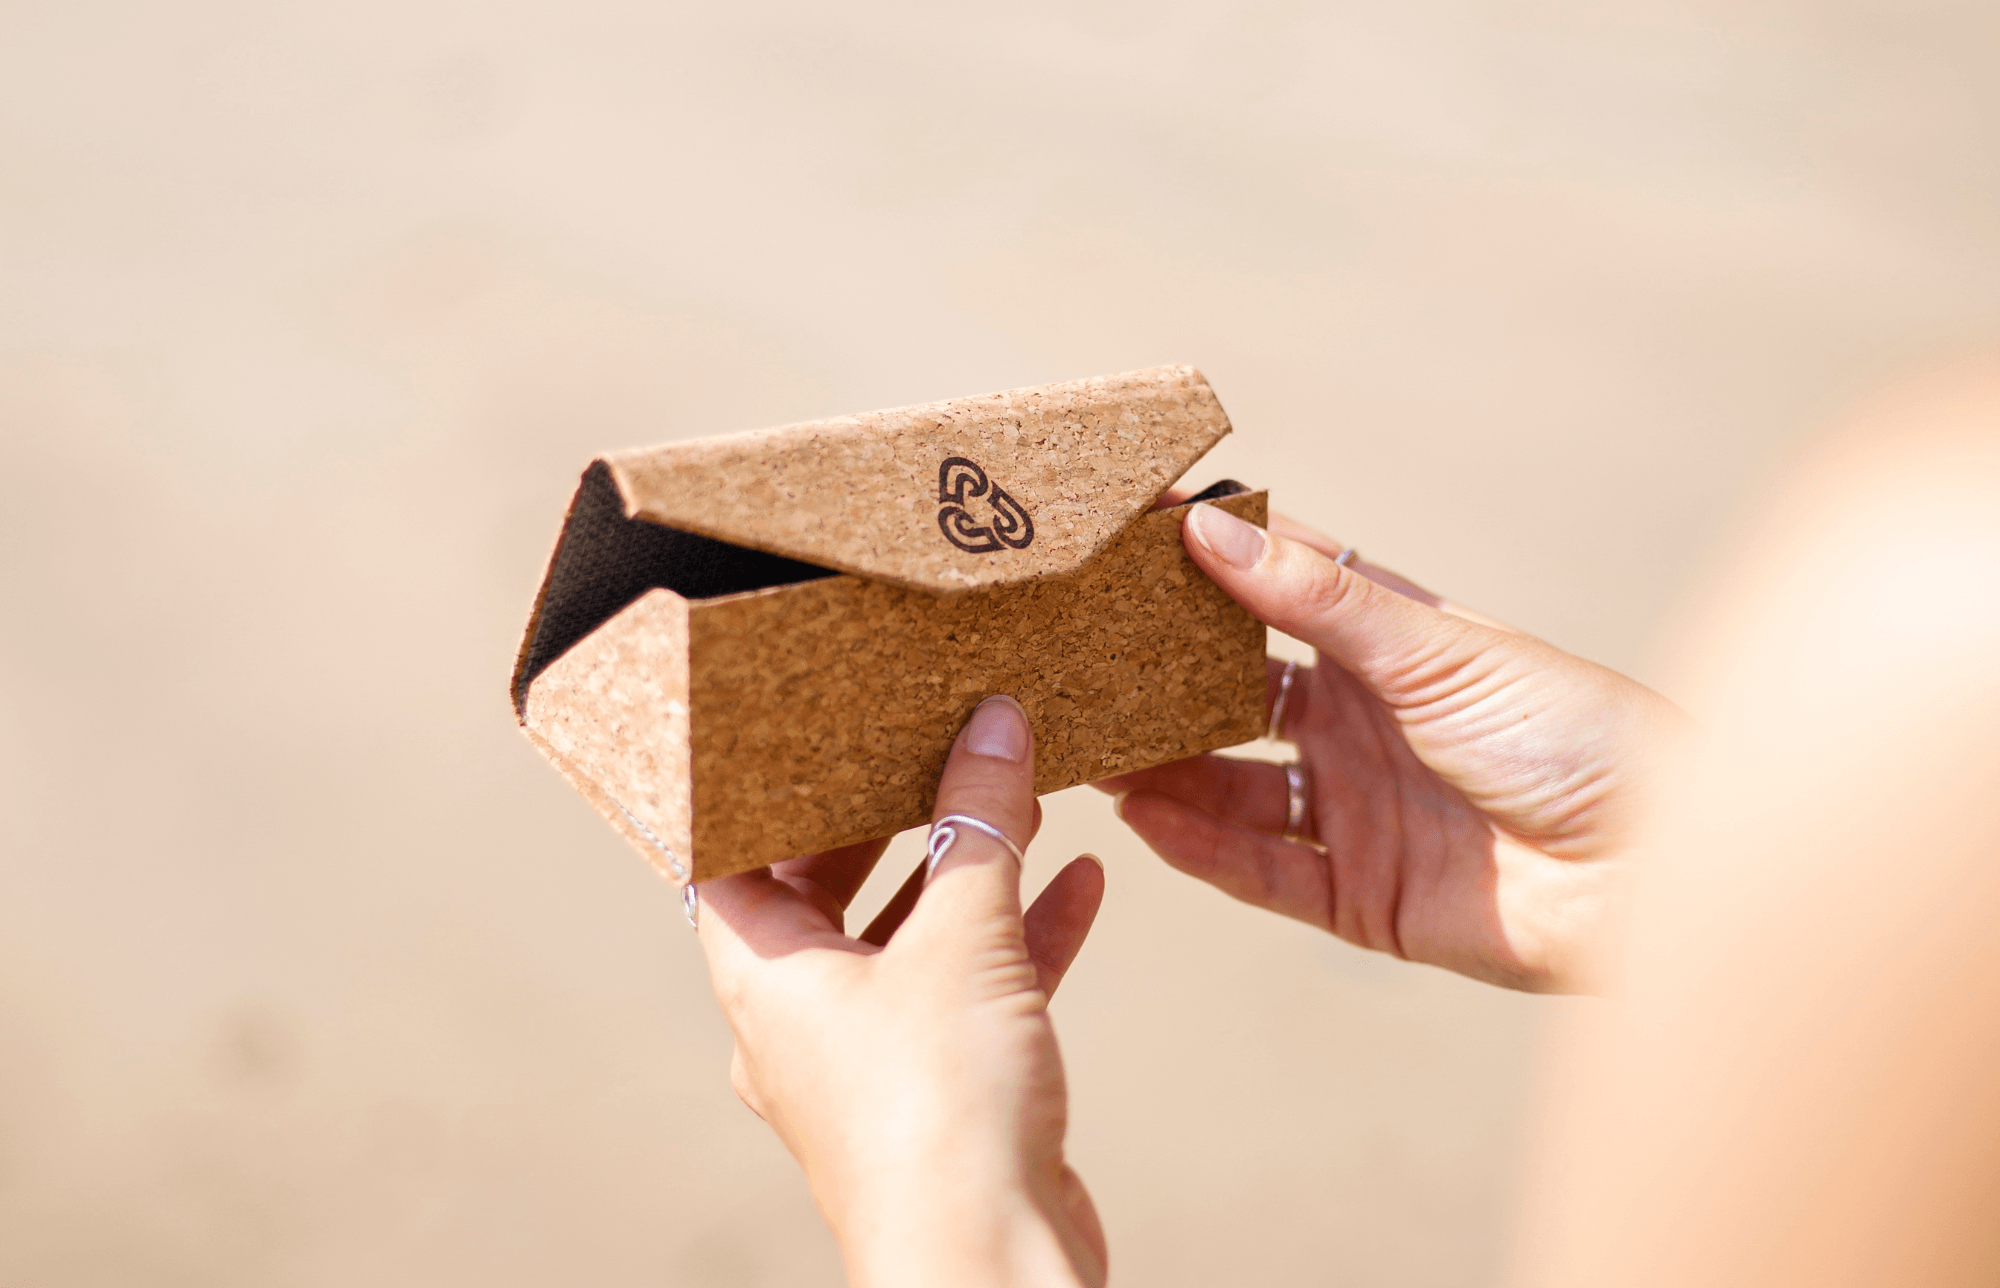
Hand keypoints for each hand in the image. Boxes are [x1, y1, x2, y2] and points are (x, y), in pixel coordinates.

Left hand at [696, 696, 1108, 1287]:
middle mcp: (803, 1018)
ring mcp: (873, 1058)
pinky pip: (974, 990)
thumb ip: (979, 824)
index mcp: (763, 977)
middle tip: (930, 740)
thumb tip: (994, 724)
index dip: (762, 790)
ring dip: (968, 872)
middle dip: (889, 817)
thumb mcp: (962, 940)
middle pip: (829, 888)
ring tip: (1018, 797)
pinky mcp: (943, 1089)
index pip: (728, 857)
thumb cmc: (937, 1116)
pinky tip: (1081, 885)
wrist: (993, 1263)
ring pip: (912, 939)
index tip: (809, 724)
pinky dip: (1022, 935)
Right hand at [1098, 504, 1684, 992]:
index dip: (1198, 561)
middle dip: (1157, 681)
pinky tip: (1143, 819)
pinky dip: (1200, 848)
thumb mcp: (1436, 648)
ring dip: (1162, 768)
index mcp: (1385, 646)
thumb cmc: (1574, 732)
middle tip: (1073, 659)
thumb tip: (1212, 525)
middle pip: (1232, 697)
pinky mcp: (1360, 894)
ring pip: (1230, 787)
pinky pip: (1259, 870)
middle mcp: (1360, 724)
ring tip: (1088, 746)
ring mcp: (1355, 810)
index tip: (1116, 534)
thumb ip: (1315, 596)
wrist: (1655, 873)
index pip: (1270, 589)